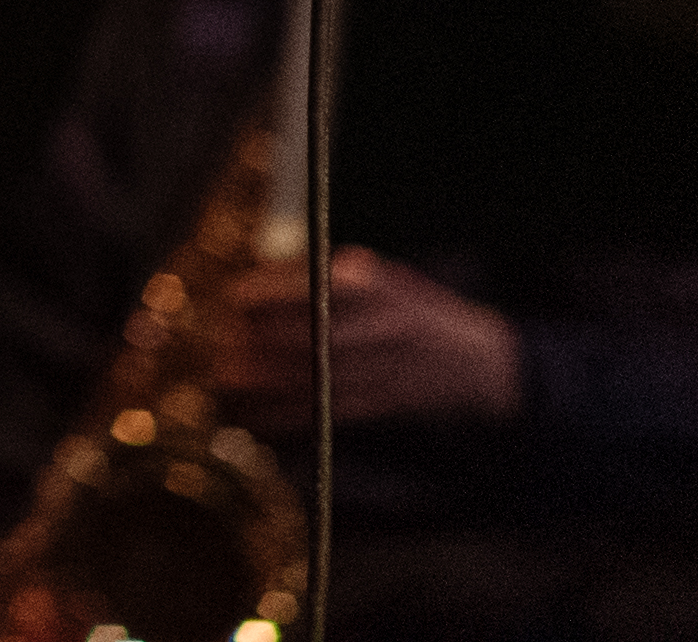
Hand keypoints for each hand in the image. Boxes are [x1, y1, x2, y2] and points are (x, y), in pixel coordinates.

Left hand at [209, 245, 522, 432]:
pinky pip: (326, 414)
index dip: (262, 296)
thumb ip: (320, 276)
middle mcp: (378, 326)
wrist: (480, 364)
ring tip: (224, 387)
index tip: (231, 300)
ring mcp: (383, 369)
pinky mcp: (382, 405)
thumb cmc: (414, 310)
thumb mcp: (376, 276)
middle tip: (217, 349)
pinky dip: (287, 418)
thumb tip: (255, 281)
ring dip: (261, 388)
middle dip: (254, 346)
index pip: (306, 289)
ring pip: (311, 380)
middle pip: (304, 338)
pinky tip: (255, 419)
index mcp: (373, 286)